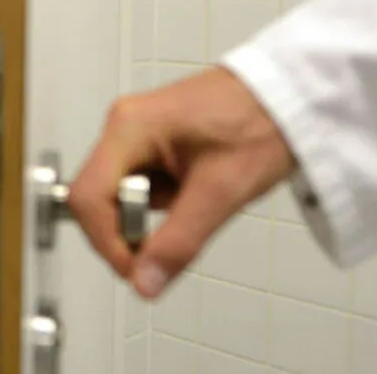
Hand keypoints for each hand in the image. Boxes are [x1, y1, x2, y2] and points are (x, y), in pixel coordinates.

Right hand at [67, 66, 295, 298]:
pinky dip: (164, 200)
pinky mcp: (151, 140)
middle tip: (173, 237)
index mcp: (130, 128)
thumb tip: (144, 282)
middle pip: (96, 197)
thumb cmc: (262, 122)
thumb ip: (179, 241)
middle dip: (131, 228)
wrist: (290, 94)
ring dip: (151, 214)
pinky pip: (139, 184)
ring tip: (198, 200)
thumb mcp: (222, 190)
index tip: (138, 268)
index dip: (107, 242)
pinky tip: (196, 188)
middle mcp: (123, 126)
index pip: (86, 198)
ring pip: (118, 194)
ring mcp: (135, 132)